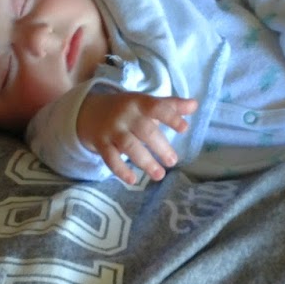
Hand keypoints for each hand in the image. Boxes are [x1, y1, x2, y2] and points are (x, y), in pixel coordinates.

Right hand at [76, 91, 197, 182]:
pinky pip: (110, 158)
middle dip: (161, 147)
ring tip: (159, 175)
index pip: (156, 107)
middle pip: (145, 131)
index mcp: (140, 103)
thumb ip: (170, 106)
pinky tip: (133, 180)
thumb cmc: (127, 110)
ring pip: (129, 146)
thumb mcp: (146, 103)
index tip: (184, 129)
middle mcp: (126, 116)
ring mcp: (112, 130)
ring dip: (145, 162)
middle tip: (173, 161)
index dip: (170, 117)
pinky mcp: (101, 144)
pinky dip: (120, 170)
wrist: (90, 111)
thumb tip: (194, 105)